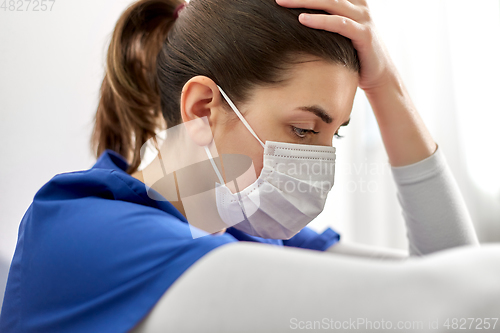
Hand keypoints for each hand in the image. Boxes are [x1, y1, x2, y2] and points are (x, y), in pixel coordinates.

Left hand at [275, 0, 395, 91]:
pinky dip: (320, 20)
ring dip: (304, 1)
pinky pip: (339, 24)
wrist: (379, 77)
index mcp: (352, 2)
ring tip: (282, 1)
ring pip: (331, 2)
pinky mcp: (364, 34)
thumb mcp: (338, 34)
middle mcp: (358, 6)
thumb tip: (297, 19)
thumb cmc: (354, 55)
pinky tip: (302, 19)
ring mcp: (362, 19)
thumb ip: (324, 21)